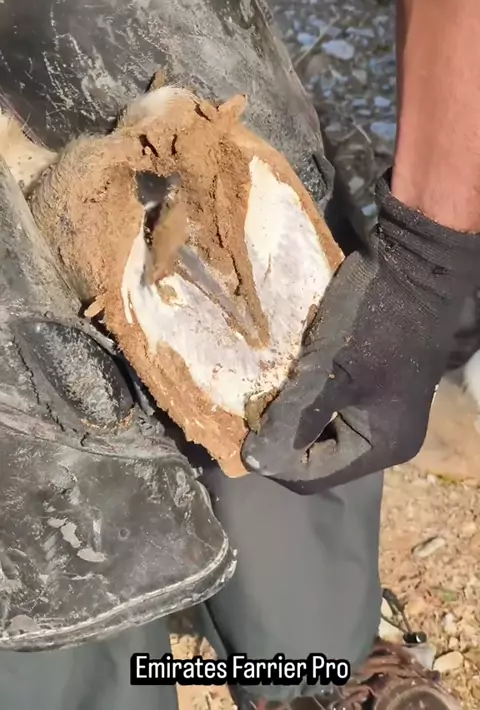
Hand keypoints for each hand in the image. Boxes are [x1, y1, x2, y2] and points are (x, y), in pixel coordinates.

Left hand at [242, 175, 479, 493]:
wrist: (415, 264)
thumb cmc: (376, 319)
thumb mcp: (329, 372)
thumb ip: (292, 419)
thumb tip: (253, 462)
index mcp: (382, 446)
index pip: (313, 477)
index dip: (273, 459)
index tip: (239, 430)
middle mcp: (384, 438)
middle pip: (317, 456)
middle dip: (280, 436)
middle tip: (247, 409)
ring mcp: (380, 410)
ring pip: (319, 429)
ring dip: (289, 414)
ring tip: (261, 392)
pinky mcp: (371, 385)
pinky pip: (329, 405)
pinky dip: (304, 396)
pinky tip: (284, 376)